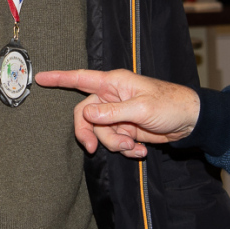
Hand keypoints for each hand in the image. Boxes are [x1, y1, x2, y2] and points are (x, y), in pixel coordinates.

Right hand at [32, 68, 200, 157]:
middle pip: (85, 114)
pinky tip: (140, 150)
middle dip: (90, 133)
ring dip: (114, 143)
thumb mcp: (141, 109)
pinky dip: (126, 148)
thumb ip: (112, 113)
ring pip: (100, 132)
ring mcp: (118, 114)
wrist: (190, 122)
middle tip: (94, 149)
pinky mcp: (126, 128)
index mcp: (114, 83)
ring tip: (133, 146)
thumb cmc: (170, 105)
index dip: (59, 78)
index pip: (80, 78)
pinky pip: (114, 141)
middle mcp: (112, 96)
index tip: (39, 78)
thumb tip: (87, 113)